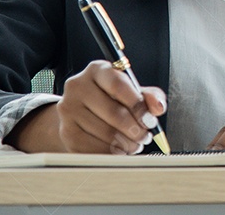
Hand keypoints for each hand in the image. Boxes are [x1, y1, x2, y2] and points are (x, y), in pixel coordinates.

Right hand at [7, 60, 165, 154]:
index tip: (150, 120)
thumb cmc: (112, 99)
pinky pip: (93, 149)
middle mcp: (77, 86)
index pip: (118, 85)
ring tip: (134, 144)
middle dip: (136, 130)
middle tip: (145, 137)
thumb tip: (158, 107)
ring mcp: (68, 109)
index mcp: (97, 70)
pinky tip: (120, 151)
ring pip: (105, 133)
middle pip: (114, 113)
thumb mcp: (132, 91)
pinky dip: (111, 154)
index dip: (138, 106)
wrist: (82, 113)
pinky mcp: (66, 132)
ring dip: (126, 144)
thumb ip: (150, 96)